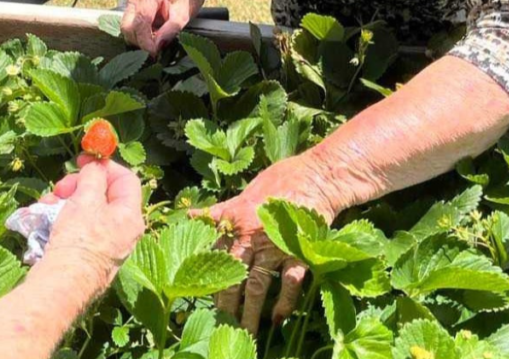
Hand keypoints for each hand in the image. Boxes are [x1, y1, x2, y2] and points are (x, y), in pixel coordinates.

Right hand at [41, 155, 145, 288]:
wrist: (62, 284)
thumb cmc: (80, 239)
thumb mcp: (87, 198)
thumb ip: (93, 176)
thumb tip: (95, 166)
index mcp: (130, 217)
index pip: (126, 179)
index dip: (105, 166)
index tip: (83, 160)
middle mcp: (122, 232)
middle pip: (102, 195)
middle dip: (77, 186)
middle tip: (60, 188)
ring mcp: (104, 245)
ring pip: (84, 211)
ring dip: (63, 201)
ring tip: (45, 205)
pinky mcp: (85, 256)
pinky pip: (75, 228)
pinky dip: (60, 218)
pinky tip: (41, 218)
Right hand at [120, 0, 202, 55]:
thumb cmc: (184, 0)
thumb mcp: (183, 15)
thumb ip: (170, 30)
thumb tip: (157, 45)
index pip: (140, 21)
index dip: (145, 40)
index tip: (154, 52)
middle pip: (127, 26)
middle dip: (139, 41)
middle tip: (154, 49)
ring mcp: (131, 4)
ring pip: (126, 29)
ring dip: (138, 40)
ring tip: (154, 42)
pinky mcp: (130, 11)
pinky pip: (129, 28)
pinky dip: (138, 36)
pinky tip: (150, 37)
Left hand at [192, 157, 337, 333]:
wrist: (317, 176)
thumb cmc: (280, 180)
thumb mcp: (244, 193)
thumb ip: (220, 211)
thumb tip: (190, 215)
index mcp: (235, 219)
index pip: (214, 254)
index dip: (207, 275)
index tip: (201, 295)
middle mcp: (251, 236)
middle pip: (232, 275)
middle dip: (225, 303)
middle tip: (221, 324)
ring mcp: (275, 246)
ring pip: (257, 285)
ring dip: (251, 312)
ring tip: (246, 332)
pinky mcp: (299, 252)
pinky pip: (289, 283)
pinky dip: (284, 302)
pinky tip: (278, 319)